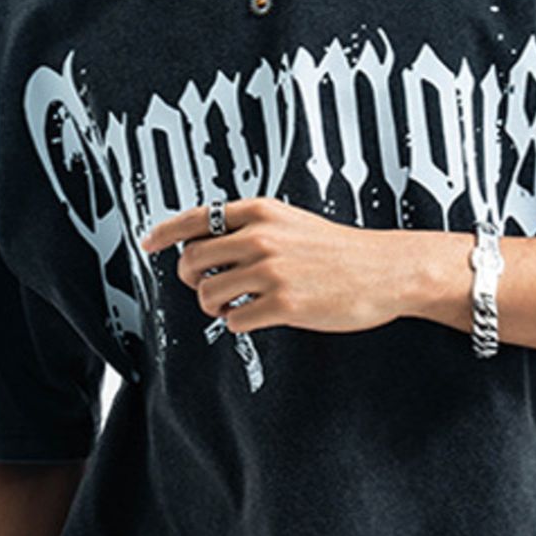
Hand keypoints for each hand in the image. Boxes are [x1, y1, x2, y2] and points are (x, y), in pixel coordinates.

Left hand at [140, 196, 414, 335]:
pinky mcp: (284, 305)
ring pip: (207, 294)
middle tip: (207, 286)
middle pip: (192, 260)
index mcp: (259, 212)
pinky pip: (233, 320)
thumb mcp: (292, 221)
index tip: (148, 244)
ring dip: (213, 305)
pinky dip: (237, 323)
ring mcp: (271, 272)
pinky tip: (256, 317)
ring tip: (234, 305)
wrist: (386, 270)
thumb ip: (252, 227)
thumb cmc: (340, 250)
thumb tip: (208, 244)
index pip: (194, 218)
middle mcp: (260, 238)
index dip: (164, 233)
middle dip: (192, 279)